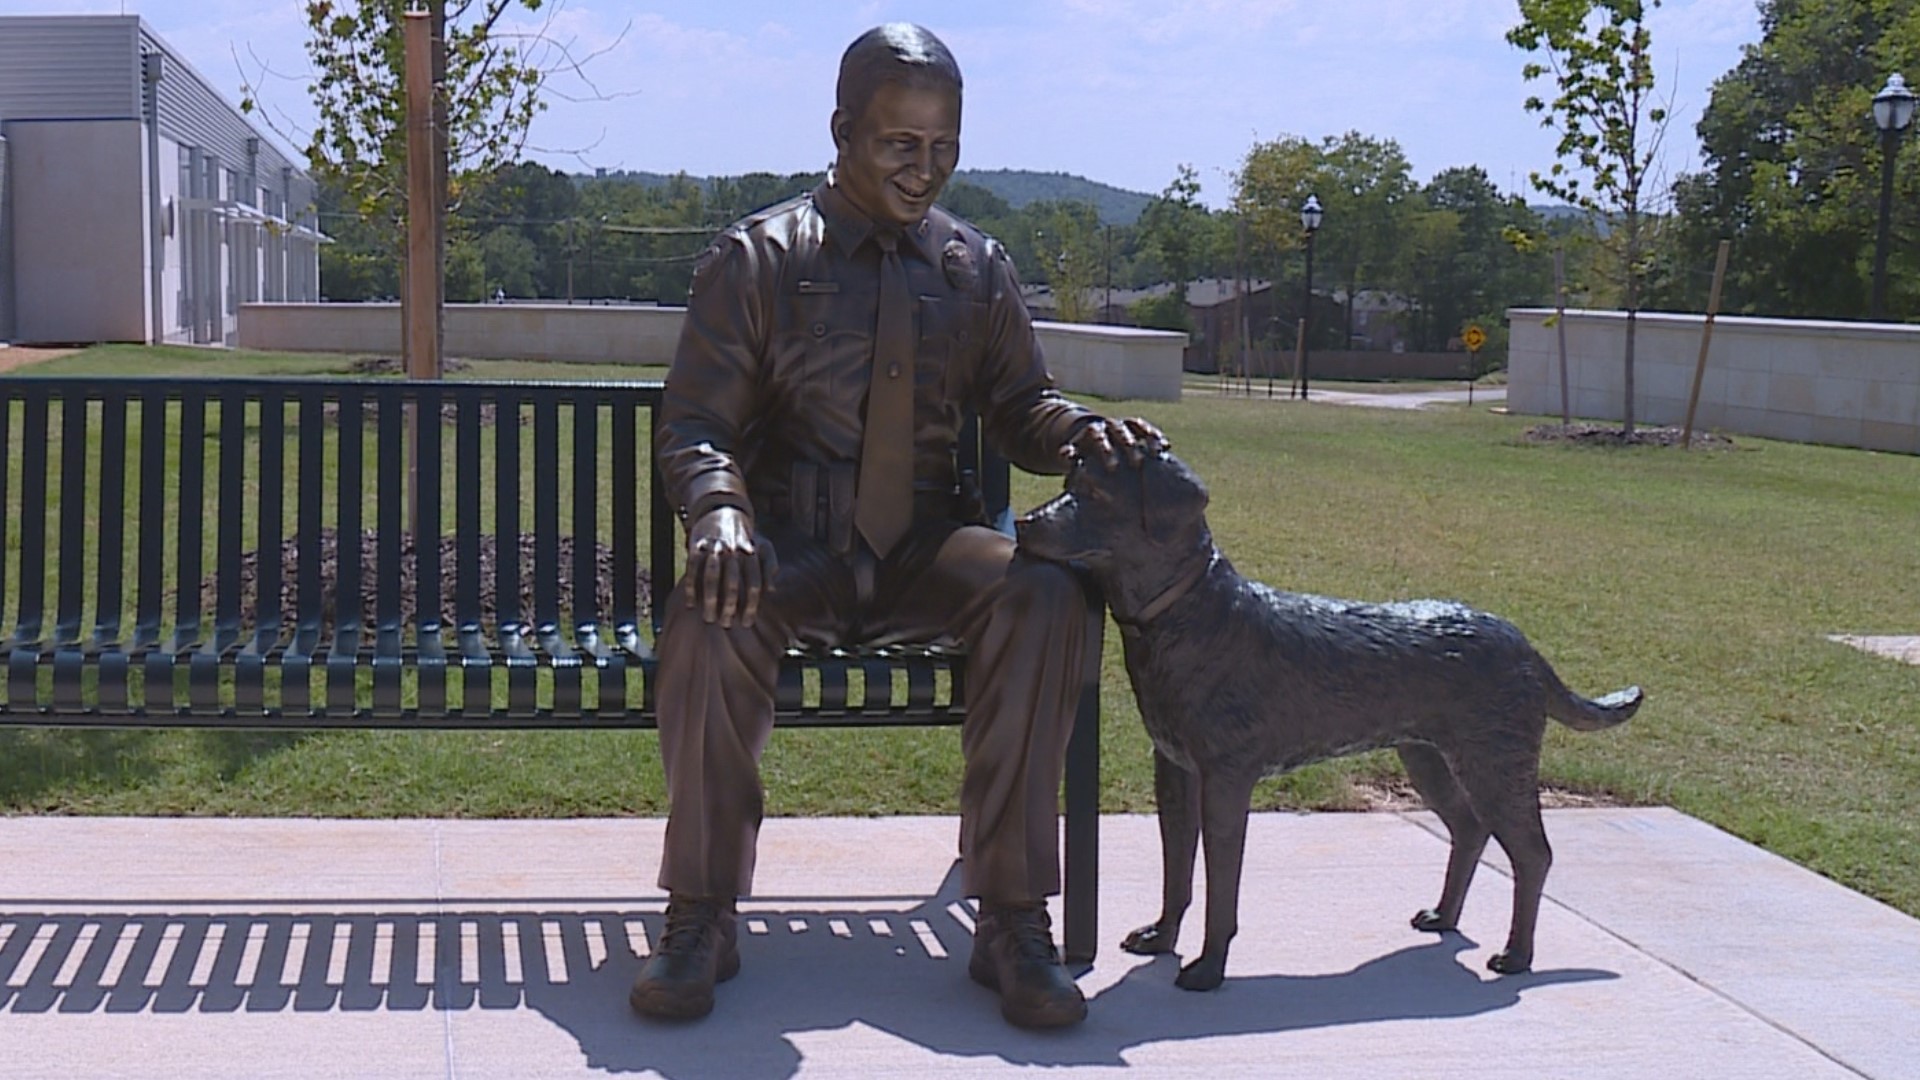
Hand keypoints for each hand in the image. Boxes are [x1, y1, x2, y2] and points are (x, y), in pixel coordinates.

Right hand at [684, 507, 778, 628]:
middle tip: (725, 624)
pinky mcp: (696, 546)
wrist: (721, 510)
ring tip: (709, 618)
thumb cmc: (744, 536)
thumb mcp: (763, 546)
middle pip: (732, 584)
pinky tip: (691, 604)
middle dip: (729, 607)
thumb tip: (772, 590)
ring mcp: (714, 548)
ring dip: (709, 601)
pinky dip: (691, 588)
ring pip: (711, 578)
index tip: (746, 622)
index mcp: (751, 553)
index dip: (750, 605)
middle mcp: (733, 551)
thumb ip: (770, 566)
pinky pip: (692, 570)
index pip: (754, 583)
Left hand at [1067, 417, 1168, 468]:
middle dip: (1128, 445)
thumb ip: (1071, 455)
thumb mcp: (1078, 457)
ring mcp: (1125, 424)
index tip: (1112, 467)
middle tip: (1136, 463)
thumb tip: (1065, 454)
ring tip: (1155, 453)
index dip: (1105, 449)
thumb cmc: (1087, 456)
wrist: (1097, 446)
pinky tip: (1166, 447)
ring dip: (1146, 438)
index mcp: (1093, 431)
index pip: (1098, 434)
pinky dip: (1157, 437)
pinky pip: (1149, 429)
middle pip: (1119, 429)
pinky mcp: (1139, 428)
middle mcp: (1110, 424)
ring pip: (1136, 426)